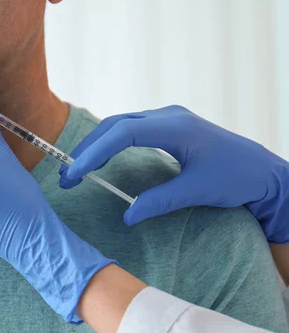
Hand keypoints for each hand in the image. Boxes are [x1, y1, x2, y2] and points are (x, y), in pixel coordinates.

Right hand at [59, 105, 288, 243]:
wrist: (265, 171)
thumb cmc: (238, 178)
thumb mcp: (198, 191)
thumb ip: (160, 201)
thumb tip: (127, 216)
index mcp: (175, 127)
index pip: (122, 134)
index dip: (94, 153)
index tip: (75, 173)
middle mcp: (168, 116)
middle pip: (115, 125)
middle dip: (87, 148)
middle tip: (67, 175)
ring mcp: (168, 119)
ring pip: (120, 125)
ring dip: (97, 144)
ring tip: (77, 168)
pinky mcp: (169, 126)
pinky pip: (130, 129)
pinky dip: (110, 143)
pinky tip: (101, 158)